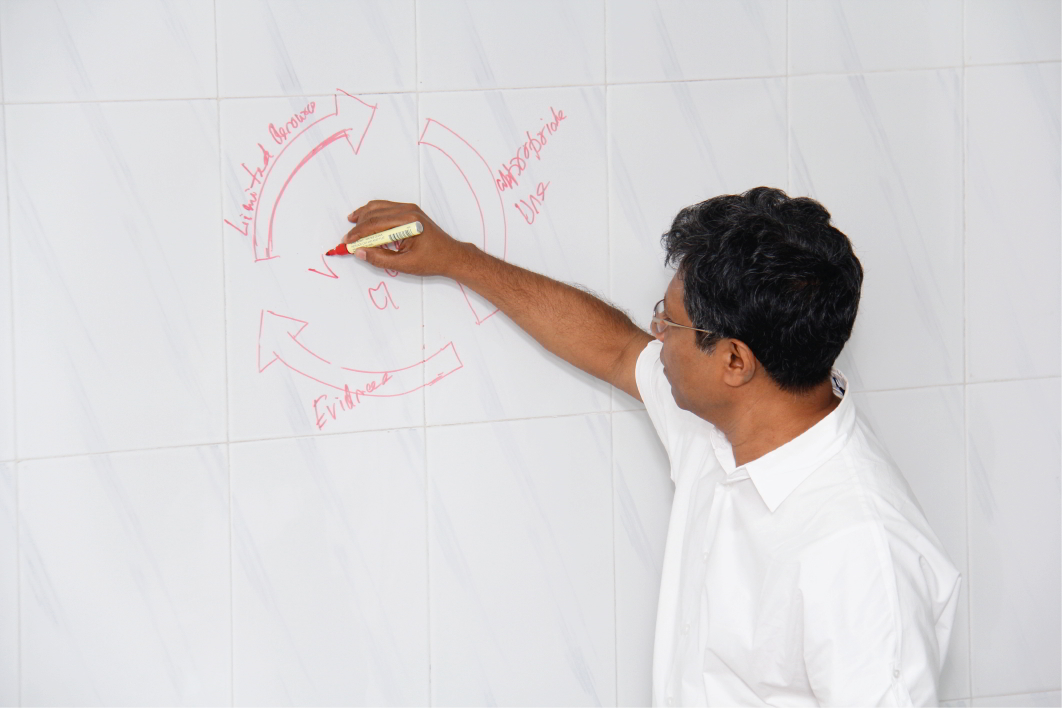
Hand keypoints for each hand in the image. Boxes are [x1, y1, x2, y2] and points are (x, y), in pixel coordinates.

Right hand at [342, 200, 468, 277]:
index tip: (347, 243)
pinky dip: (373, 214)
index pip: (376, 224)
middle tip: (347, 240)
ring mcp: (409, 209)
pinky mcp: (409, 211)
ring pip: (378, 207)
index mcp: (408, 222)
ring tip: (351, 227)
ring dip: (363, 217)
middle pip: (374, 214)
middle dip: (358, 227)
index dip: (358, 234)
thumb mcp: (405, 264)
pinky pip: (385, 208)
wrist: (452, 255)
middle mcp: (408, 211)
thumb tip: (360, 252)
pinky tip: (364, 220)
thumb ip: (380, 259)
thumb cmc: (433, 260)